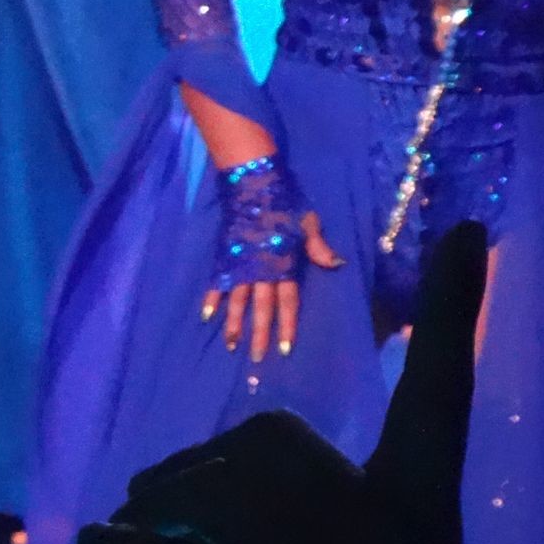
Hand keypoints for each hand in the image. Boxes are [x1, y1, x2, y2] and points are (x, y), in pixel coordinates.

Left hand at [79, 222, 487, 543]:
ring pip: (220, 488)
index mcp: (428, 531)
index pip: (445, 399)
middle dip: (205, 461)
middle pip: (274, 442)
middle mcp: (384, 541)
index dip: (456, 313)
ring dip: (160, 497)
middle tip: (161, 492)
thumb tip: (242, 495)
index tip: (469, 229)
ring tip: (132, 522)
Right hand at [203, 210, 343, 360]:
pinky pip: (217, 283)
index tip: (285, 348)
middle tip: (257, 358)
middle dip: (260, 334)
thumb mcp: (308, 223)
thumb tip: (337, 264)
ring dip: (234, 324)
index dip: (287, 325)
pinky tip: (206, 317)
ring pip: (238, 301)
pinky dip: (211, 299)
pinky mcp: (225, 257)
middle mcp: (262, 271)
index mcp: (284, 265)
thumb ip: (318, 247)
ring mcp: (241, 265)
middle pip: (262, 308)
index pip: (287, 302)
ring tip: (231, 345)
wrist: (253, 185)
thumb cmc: (284, 202)